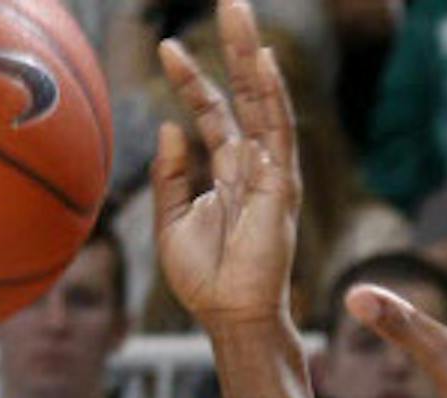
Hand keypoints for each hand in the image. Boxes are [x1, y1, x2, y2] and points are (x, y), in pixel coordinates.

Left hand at [151, 0, 298, 328]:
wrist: (229, 317)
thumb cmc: (203, 280)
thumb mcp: (171, 223)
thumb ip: (171, 176)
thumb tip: (169, 127)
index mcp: (227, 170)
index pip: (210, 111)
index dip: (190, 79)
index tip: (166, 47)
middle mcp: (252, 162)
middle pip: (242, 93)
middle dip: (233, 47)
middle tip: (226, 0)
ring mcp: (270, 171)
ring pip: (262, 101)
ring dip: (251, 56)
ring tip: (239, 11)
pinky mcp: (280, 187)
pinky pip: (278, 133)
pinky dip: (271, 98)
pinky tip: (262, 64)